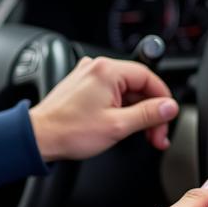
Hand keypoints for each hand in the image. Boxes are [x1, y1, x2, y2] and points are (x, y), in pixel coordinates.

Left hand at [29, 56, 178, 163]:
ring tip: (141, 135)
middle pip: (138, 86)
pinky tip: (124, 126)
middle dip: (150, 111)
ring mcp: (89, 76)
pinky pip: (111, 94)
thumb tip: (169, 107)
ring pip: (126, 91)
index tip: (167, 116)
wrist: (38, 138)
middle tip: (156, 135)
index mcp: (107, 71)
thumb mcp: (117, 125)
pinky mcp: (83, 86)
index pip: (148, 77)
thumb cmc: (69, 131)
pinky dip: (121, 109)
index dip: (163, 98)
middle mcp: (98, 68)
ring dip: (137, 113)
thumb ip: (148, 114)